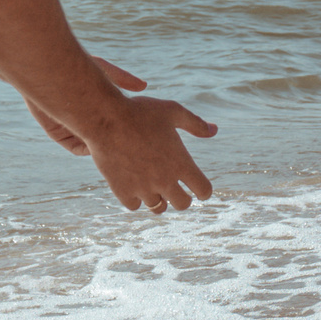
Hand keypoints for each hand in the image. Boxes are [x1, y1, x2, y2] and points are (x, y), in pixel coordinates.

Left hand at [30, 58, 145, 154]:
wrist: (44, 69)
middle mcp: (83, 121)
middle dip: (115, 145)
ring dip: (101, 148)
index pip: (114, 127)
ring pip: (90, 146)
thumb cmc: (73, 65)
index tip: (139, 132)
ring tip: (115, 147)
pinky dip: (87, 148)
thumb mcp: (103, 71)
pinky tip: (98, 145)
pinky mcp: (57, 133)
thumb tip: (145, 86)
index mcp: (95, 109)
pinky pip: (75, 147)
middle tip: (130, 148)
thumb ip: (122, 78)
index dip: (126, 131)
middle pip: (102, 140)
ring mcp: (70, 128)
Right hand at [82, 94, 217, 211]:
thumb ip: (195, 124)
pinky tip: (134, 185)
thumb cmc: (140, 111)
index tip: (197, 185)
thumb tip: (215, 130)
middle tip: (174, 187)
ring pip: (158, 208)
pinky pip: (135, 206)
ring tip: (153, 185)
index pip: (204, 190)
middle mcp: (165, 180)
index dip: (203, 189)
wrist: (105, 118)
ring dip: (158, 198)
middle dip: (181, 197)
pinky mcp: (122, 191)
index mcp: (181, 163)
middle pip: (183, 204)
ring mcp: (143, 188)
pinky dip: (136, 198)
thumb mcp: (172, 111)